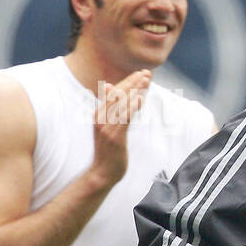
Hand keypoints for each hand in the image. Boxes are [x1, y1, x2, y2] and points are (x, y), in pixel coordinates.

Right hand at [91, 69, 150, 186]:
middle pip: (117, 95)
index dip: (128, 81)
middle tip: (147, 73)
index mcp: (98, 114)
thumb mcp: (107, 126)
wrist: (102, 172)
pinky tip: (140, 99)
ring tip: (146, 80)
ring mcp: (107, 128)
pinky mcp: (114, 137)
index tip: (141, 73)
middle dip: (133, 82)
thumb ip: (110, 107)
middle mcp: (100, 118)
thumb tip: (110, 86)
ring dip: (135, 91)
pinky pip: (124, 119)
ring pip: (121, 104)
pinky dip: (132, 107)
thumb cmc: (108, 150)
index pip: (113, 93)